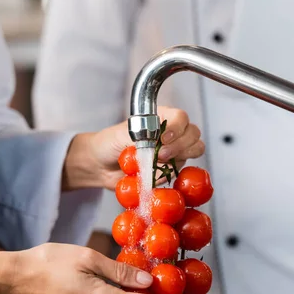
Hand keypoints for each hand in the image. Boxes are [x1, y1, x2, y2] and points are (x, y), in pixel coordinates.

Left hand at [63, 107, 204, 190]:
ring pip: (193, 151)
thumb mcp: (122, 135)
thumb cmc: (109, 143)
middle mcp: (171, 133)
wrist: (100, 165)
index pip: (181, 118)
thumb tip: (156, 148)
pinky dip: (171, 174)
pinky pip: (181, 172)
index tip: (164, 139)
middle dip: (180, 145)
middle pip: (193, 134)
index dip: (177, 128)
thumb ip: (141, 139)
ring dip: (180, 158)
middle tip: (162, 155)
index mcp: (161, 118)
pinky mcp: (170, 170)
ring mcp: (173, 152)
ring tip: (159, 164)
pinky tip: (156, 175)